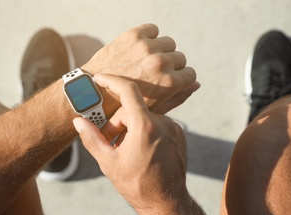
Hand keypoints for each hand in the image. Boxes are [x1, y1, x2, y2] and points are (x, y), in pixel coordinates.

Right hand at [73, 74, 187, 205]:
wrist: (167, 202)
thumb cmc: (137, 185)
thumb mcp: (109, 163)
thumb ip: (92, 139)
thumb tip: (77, 122)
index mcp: (145, 126)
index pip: (128, 90)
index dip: (112, 80)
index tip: (100, 78)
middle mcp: (163, 123)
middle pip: (133, 109)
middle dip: (117, 122)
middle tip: (109, 141)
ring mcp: (173, 128)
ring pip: (144, 117)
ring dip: (131, 127)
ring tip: (124, 149)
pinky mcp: (178, 134)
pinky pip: (157, 124)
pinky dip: (144, 131)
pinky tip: (139, 150)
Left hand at [81, 24, 198, 114]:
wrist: (93, 93)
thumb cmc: (125, 106)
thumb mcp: (155, 108)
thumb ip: (179, 96)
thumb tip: (197, 84)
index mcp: (170, 83)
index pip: (190, 73)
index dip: (180, 78)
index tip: (169, 80)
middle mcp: (161, 63)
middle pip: (180, 58)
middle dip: (170, 65)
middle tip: (153, 73)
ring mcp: (147, 47)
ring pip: (168, 43)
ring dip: (160, 50)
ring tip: (145, 61)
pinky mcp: (134, 35)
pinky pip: (153, 29)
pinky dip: (148, 37)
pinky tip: (138, 50)